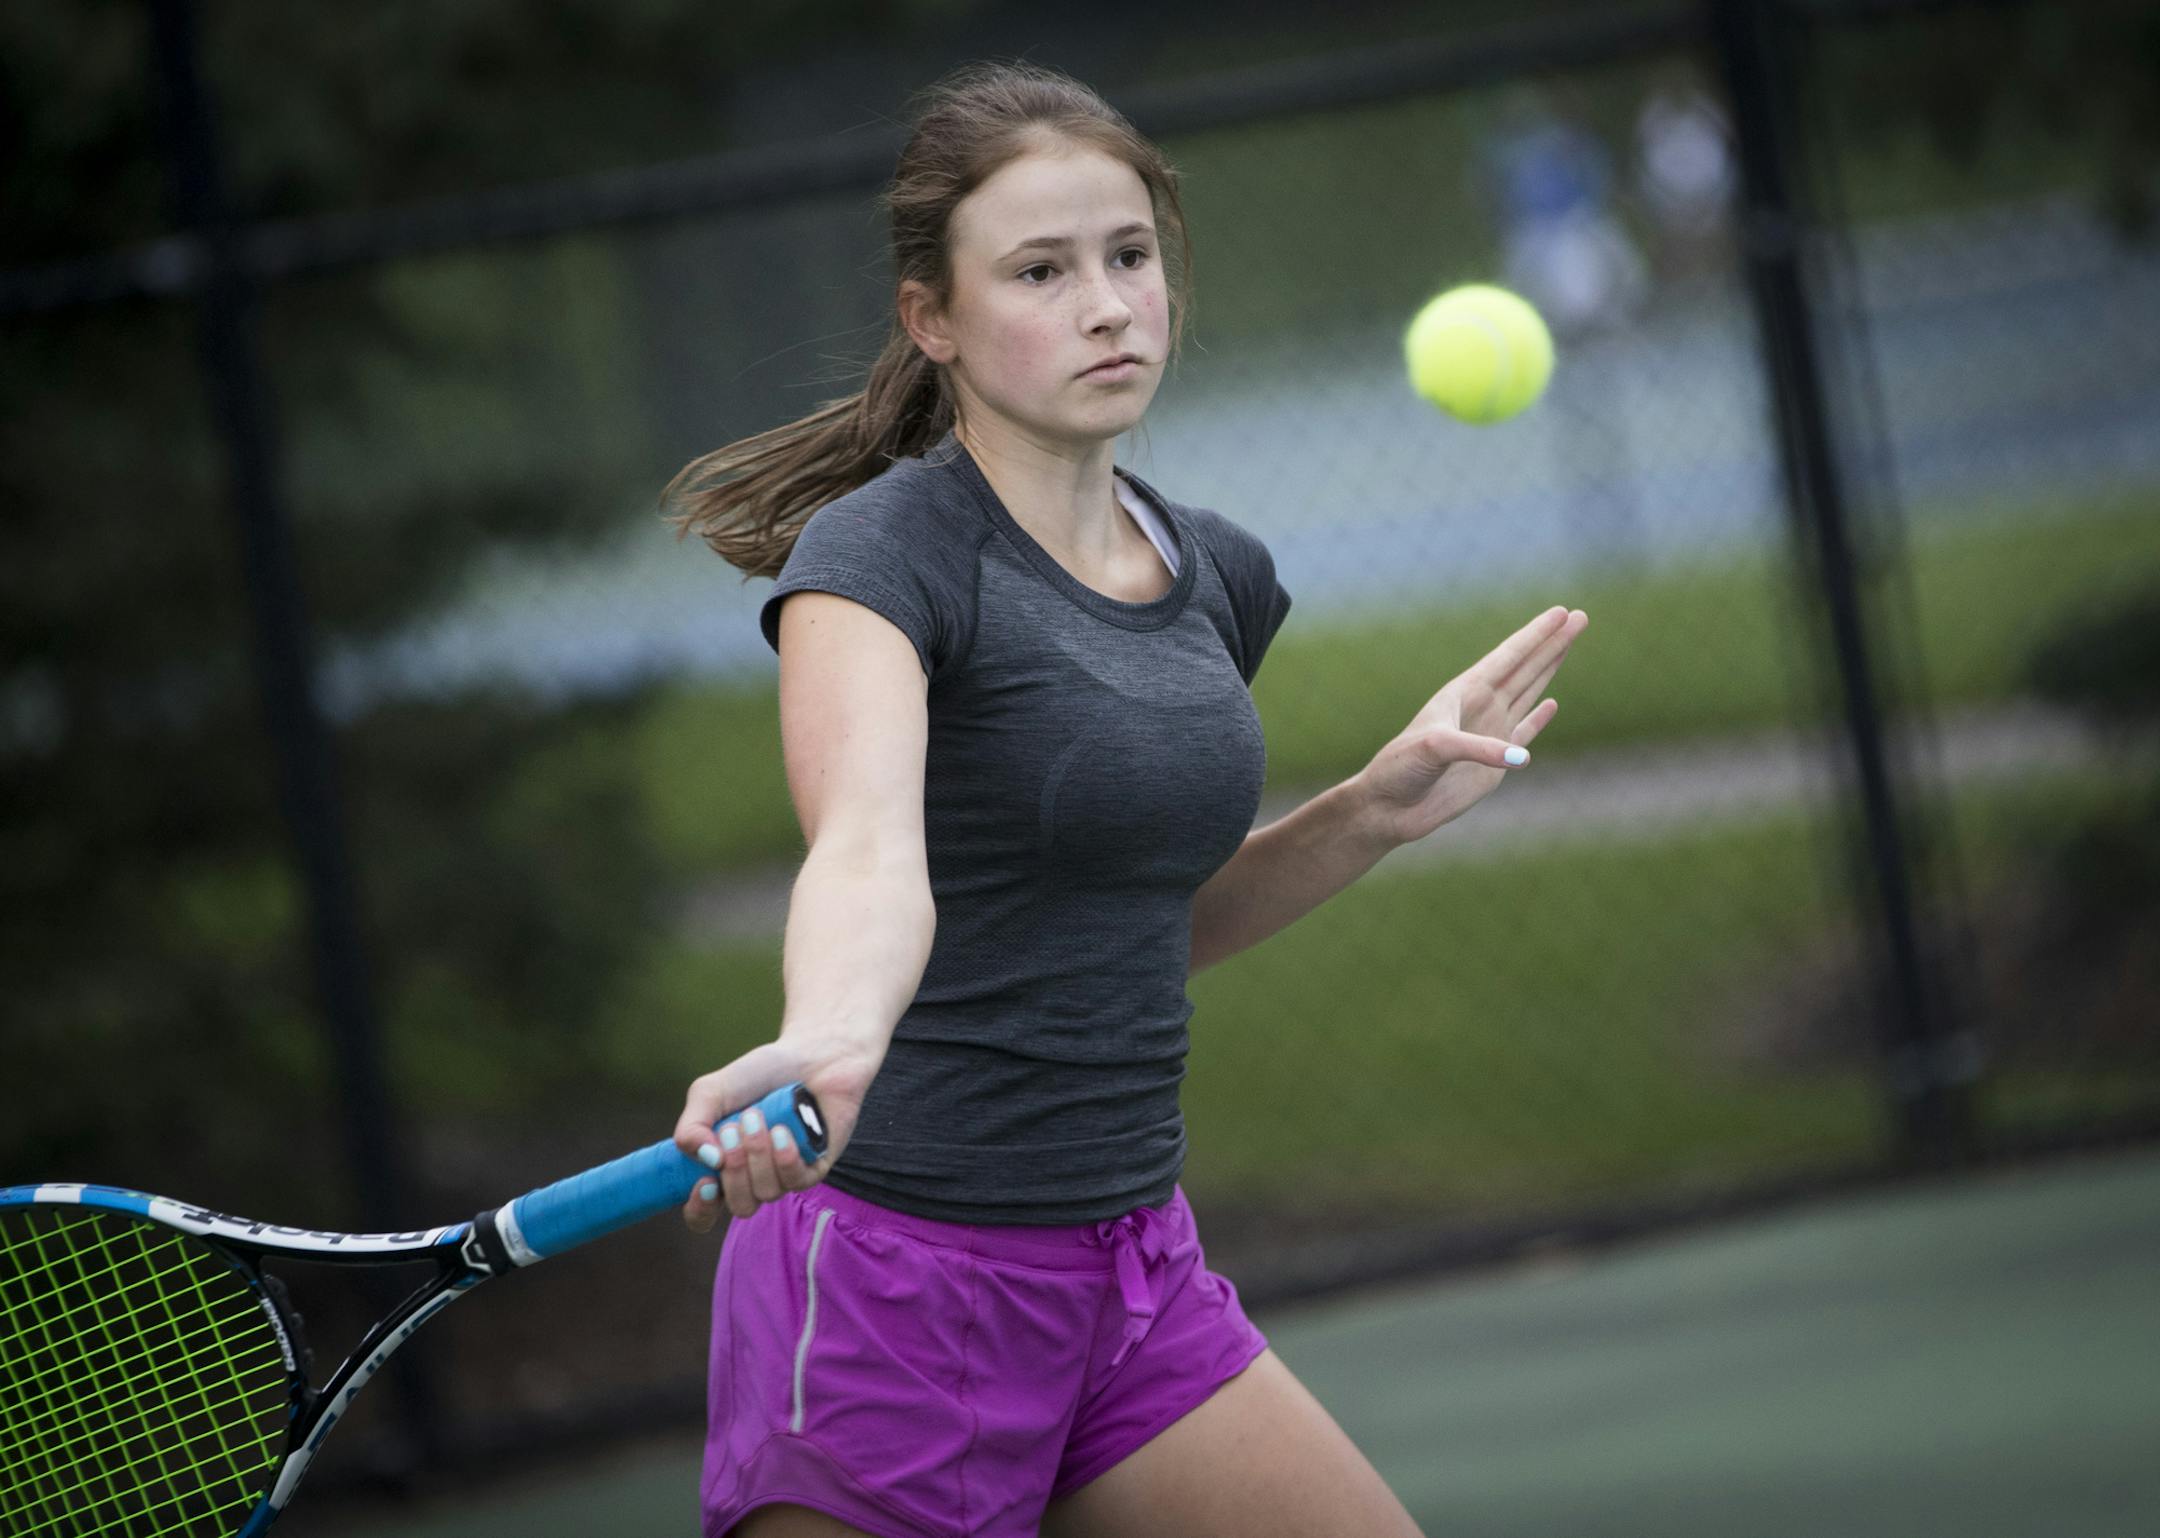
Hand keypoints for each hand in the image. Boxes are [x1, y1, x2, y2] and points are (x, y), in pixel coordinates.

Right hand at [671, 1033, 879, 1230]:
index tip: (704, 1182)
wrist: (811, 1055)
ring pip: (766, 1193)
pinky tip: (783, 1129)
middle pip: (739, 1205)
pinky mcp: (815, 1169)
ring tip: (761, 1117)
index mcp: (722, 1166)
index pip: (703, 1212)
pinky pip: (795, 1181)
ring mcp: (785, 1176)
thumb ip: (692, 1126)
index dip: (699, 1208)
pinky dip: (785, 1155)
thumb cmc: (759, 1075)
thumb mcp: (711, 1092)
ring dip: (758, 1153)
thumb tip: (705, 1160)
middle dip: (734, 1169)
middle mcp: (754, 1178)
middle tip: (735, 1127)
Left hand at [1353, 605, 1586, 847]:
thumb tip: (1521, 757)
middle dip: (1553, 643)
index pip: (1509, 656)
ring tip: (1569, 644)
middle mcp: (1479, 708)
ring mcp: (1488, 734)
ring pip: (1528, 692)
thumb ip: (1478, 748)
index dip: (1536, 634)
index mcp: (1463, 693)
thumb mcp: (1435, 748)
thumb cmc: (1400, 768)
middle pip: (1526, 667)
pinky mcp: (1494, 764)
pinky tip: (1552, 703)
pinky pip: (1523, 733)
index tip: (1562, 612)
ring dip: (1550, 669)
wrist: (1388, 806)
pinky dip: (1538, 719)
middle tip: (1581, 617)